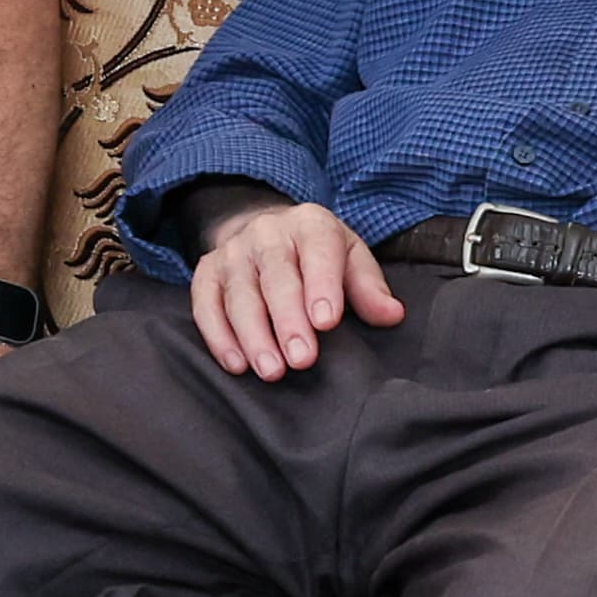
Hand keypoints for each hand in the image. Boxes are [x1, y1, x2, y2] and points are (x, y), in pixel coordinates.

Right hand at [192, 198, 403, 379]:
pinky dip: (217, 336)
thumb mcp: (350, 258)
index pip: (317, 251)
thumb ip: (368, 287)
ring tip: (271, 371)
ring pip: (239, 294)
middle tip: (301, 359)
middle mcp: (267, 233)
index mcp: (310, 225)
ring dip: (253, 335)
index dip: (321, 286)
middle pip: (275, 276)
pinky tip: (236, 364)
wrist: (266, 232)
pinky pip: (205, 304)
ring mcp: (232, 253)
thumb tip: (391, 315)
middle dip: (288, 320)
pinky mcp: (206, 273)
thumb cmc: (318, 255)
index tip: (327, 322)